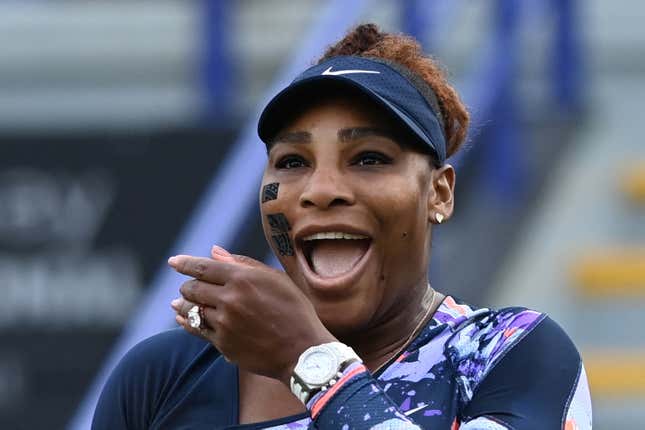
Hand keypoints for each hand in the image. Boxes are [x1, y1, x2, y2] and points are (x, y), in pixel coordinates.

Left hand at [169, 246, 336, 384]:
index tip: (173, 262)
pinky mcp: (223, 344)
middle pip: (193, 288)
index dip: (185, 263)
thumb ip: (243, 263)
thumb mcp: (275, 279)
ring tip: (177, 303)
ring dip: (183, 304)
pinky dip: (187, 322)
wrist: (303, 350)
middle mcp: (229, 299)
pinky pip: (197, 330)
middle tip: (187, 286)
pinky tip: (183, 319)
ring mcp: (224, 324)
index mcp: (242, 278)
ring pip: (191, 310)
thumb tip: (214, 252)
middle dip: (187, 286)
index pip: (203, 267)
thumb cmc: (294, 309)